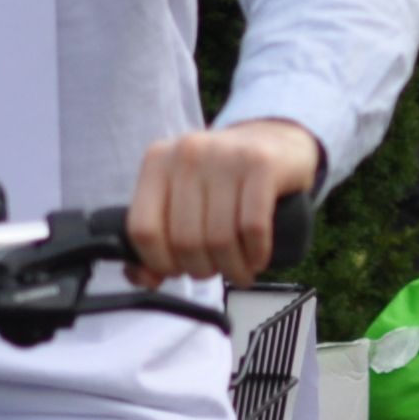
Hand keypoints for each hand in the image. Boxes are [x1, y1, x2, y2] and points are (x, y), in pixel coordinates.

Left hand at [130, 119, 323, 286]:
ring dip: (232, 268)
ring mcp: (226, 156)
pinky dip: (256, 254)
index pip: (143, 229)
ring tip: (240, 271)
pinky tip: (257, 259)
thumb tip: (144, 278)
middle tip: (216, 270)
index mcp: (157, 162)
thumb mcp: (183, 198)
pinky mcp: (262, 164)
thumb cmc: (224, 180)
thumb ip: (157, 237)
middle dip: (202, 269)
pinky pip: (253, 227)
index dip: (160, 263)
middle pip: (184, 240)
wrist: (274, 141)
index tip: (178, 271)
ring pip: (219, 238)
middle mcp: (188, 153)